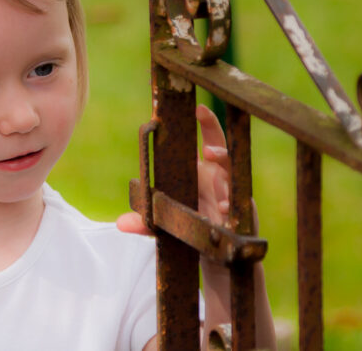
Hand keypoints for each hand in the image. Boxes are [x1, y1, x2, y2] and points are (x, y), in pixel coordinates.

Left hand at [116, 104, 230, 234]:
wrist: (211, 254)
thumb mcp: (165, 224)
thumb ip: (145, 222)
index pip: (207, 139)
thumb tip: (121, 223)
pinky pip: (239, 205)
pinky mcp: (241, 214)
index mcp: (202, 171)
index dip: (206, 122)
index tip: (198, 108)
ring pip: (232, 175)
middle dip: (215, 138)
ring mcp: (231, 194)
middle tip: (207, 139)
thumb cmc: (190, 227)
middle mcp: (218, 177)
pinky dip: (231, 206)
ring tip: (213, 163)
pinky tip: (224, 208)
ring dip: (223, 169)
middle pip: (222, 149)